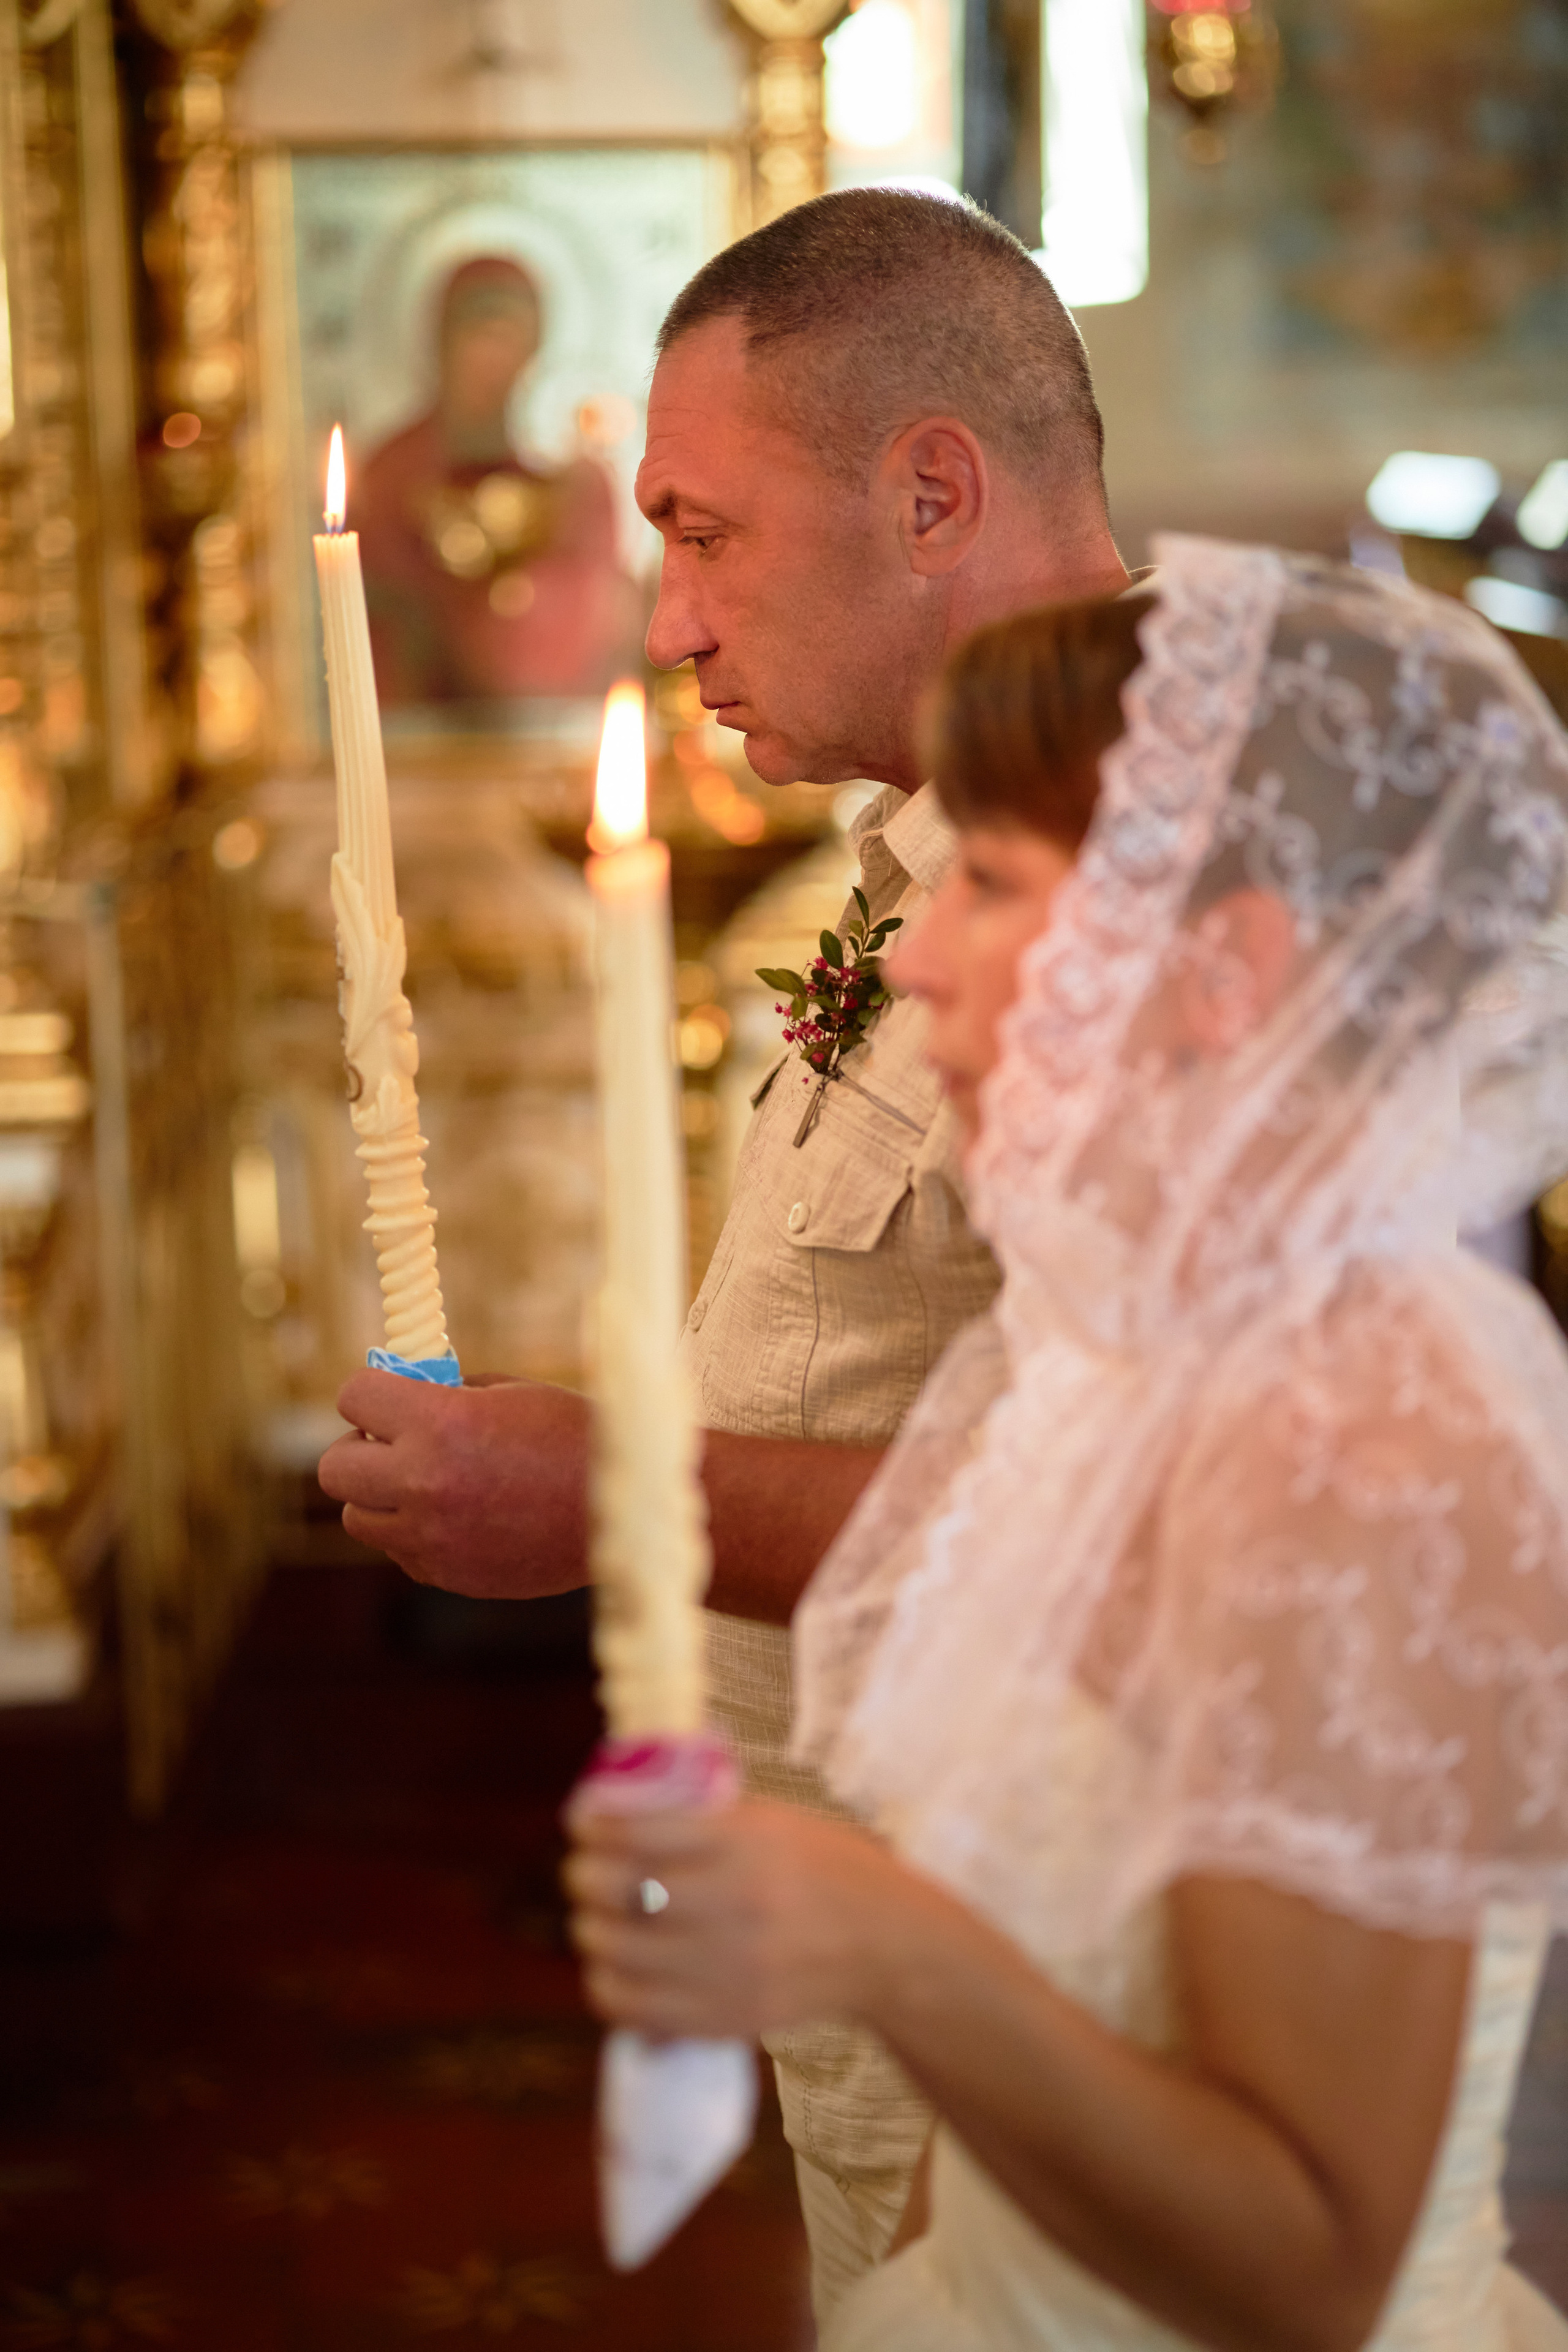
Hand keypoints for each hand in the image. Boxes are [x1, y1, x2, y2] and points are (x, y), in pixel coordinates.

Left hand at [317, 1371, 588, 1597]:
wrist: (625, 1507)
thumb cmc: (575, 1436)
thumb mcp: (510, 1393)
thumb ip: (447, 1394)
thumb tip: (403, 1392)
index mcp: (440, 1424)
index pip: (353, 1398)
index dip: (370, 1392)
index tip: (391, 1394)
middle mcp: (423, 1484)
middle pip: (335, 1468)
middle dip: (360, 1448)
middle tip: (394, 1441)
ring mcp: (431, 1538)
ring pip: (358, 1518)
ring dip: (380, 1496)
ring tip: (427, 1482)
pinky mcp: (447, 1575)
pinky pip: (400, 1551)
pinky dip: (415, 1533)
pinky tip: (461, 1516)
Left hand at [562, 1798, 904, 2039]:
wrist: (883, 1945)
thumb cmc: (822, 1868)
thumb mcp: (770, 1821)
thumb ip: (701, 1819)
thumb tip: (618, 1814)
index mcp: (745, 1845)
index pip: (640, 1831)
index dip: (594, 1825)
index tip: (582, 1820)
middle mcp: (734, 1906)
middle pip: (617, 1893)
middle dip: (583, 1877)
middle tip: (583, 1871)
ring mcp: (727, 1969)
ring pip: (614, 1952)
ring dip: (590, 1930)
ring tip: (597, 1918)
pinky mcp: (722, 2018)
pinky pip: (633, 2007)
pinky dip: (608, 1984)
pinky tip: (614, 1967)